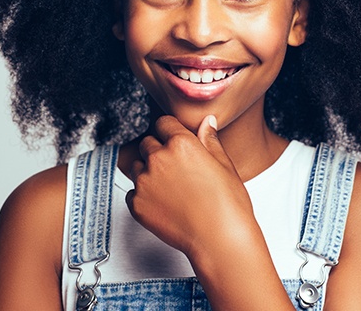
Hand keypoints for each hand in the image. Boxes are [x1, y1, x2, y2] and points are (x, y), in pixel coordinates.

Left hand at [125, 115, 255, 259]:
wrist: (220, 240)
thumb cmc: (228, 203)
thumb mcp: (224, 164)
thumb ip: (210, 140)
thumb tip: (207, 121)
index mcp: (181, 143)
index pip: (163, 123)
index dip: (169, 131)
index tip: (174, 140)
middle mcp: (158, 158)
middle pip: (147, 143)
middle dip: (157, 150)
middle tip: (174, 167)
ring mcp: (145, 182)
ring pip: (137, 166)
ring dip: (147, 171)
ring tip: (169, 187)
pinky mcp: (137, 204)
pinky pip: (132, 191)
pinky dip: (143, 195)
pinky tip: (163, 204)